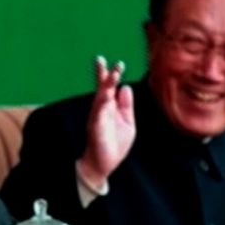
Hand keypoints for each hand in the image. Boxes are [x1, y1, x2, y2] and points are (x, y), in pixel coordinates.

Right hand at [78, 56, 135, 186]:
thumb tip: (126, 87)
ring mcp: (98, 117)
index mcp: (110, 108)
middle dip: (103, 74)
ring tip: (110, 74)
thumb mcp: (128, 123)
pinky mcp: (96, 127)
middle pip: (101, 88)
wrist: (104, 165)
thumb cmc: (114, 145)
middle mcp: (102, 110)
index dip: (111, 75)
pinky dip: (101, 103)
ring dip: (105, 86)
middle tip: (101, 59)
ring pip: (100, 98)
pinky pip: (98, 113)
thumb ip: (126, 106)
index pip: (109, 88)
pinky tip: (105, 95)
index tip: (117, 63)